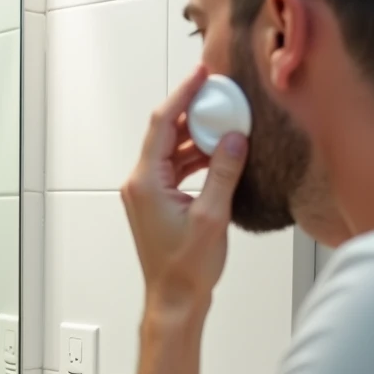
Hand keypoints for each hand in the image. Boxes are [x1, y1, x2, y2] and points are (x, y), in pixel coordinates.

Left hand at [120, 65, 248, 313]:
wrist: (174, 300)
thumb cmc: (186, 268)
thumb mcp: (212, 216)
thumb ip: (223, 172)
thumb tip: (234, 138)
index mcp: (145, 182)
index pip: (161, 123)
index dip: (182, 95)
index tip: (201, 74)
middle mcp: (139, 183)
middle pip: (164, 134)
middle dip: (192, 112)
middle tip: (219, 93)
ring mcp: (146, 193)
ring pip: (171, 152)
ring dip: (196, 137)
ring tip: (225, 121)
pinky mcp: (157, 202)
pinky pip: (175, 169)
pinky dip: (195, 158)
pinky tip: (219, 153)